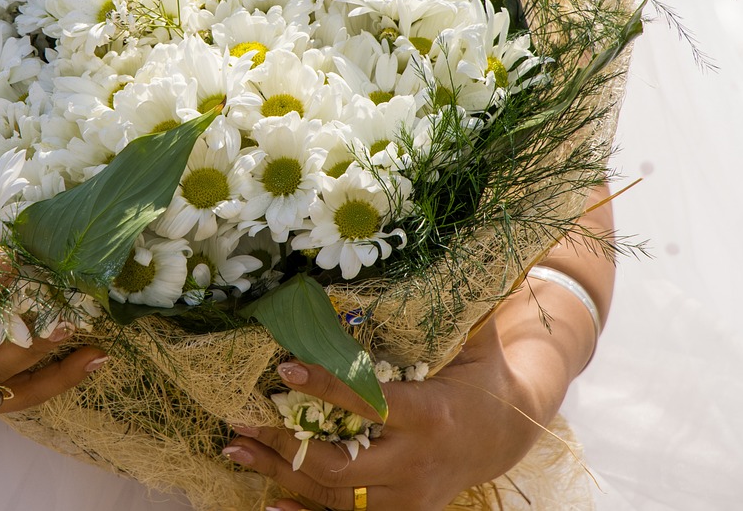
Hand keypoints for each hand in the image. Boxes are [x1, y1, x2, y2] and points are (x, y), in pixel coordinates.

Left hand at [223, 317, 547, 510]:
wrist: (507, 434)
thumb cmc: (480, 372)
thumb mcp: (471, 337)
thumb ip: (444, 307)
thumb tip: (416, 255)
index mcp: (433, 415)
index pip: (371, 404)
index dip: (327, 387)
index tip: (284, 366)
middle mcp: (418, 464)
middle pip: (341, 467)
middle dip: (286, 445)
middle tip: (241, 420)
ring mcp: (410, 498)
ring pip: (336, 497)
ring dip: (280, 475)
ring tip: (235, 450)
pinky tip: (269, 503)